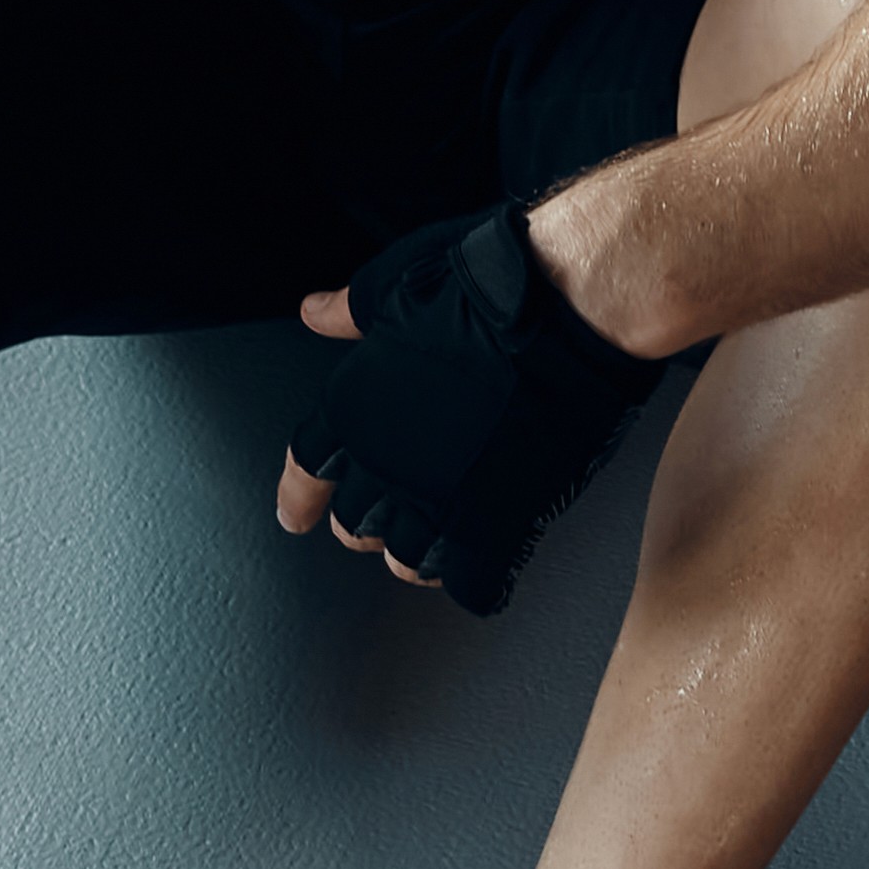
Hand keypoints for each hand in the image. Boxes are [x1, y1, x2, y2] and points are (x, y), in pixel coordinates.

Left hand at [273, 206, 670, 613]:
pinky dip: (478, 581)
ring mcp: (440, 504)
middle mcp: (385, 466)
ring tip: (439, 540)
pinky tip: (488, 567)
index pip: (304, 471)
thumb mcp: (398, 283)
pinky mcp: (499, 528)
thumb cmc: (491, 287)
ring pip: (408, 562)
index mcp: (351, 410)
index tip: (295, 516)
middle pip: (355, 524)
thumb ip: (351, 312)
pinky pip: (473, 585)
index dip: (298, 497)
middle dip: (366, 521)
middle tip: (387, 517)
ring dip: (419, 553)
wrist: (574, 311)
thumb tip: (317, 312)